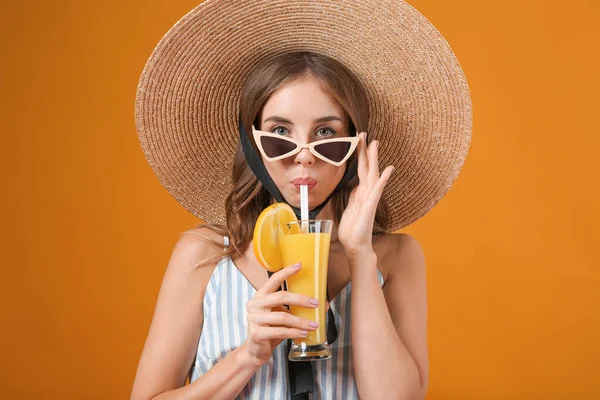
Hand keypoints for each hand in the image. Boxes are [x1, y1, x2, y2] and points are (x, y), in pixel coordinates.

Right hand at [241, 263, 319, 366]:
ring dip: (301, 321)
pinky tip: (303, 334)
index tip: (300, 265)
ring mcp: (253, 319)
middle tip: (315, 303)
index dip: (287, 272)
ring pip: (283, 316)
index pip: (273, 280)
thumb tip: (322, 304)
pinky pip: (280, 331)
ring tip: (314, 324)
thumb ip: (295, 309)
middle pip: (280, 297)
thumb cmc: (271, 330)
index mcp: (260, 296)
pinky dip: (294, 333)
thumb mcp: (282, 316)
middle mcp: (255, 304)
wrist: (255, 351)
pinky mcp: (256, 333)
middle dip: (300, 299)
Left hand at [337, 132, 394, 255]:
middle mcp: (367, 193)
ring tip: (375, 143)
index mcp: (360, 192)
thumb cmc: (353, 230)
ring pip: (372, 174)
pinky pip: (377, 190)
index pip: (360, 169)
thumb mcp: (349, 209)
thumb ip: (353, 198)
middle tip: (364, 133)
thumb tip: (354, 189)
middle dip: (365, 150)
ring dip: (374, 158)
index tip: (357, 140)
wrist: (356, 246)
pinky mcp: (370, 206)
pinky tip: (388, 169)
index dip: (359, 155)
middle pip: (366, 167)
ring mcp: (369, 198)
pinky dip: (383, 179)